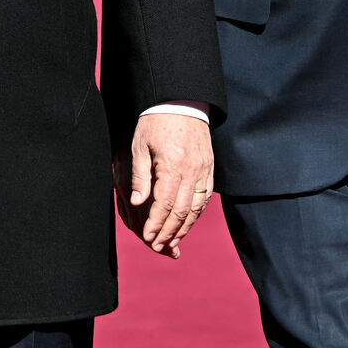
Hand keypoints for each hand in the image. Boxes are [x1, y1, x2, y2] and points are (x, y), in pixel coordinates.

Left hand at [113, 114, 213, 258]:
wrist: (181, 101)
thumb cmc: (155, 122)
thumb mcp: (140, 146)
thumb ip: (140, 176)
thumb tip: (138, 203)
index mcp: (172, 166)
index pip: (164, 205)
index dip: (155, 224)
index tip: (147, 237)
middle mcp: (191, 171)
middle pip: (181, 211)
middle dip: (169, 231)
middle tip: (158, 246)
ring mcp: (203, 170)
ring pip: (196, 208)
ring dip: (184, 227)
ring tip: (172, 240)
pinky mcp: (209, 167)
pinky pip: (205, 197)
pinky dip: (196, 213)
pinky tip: (187, 222)